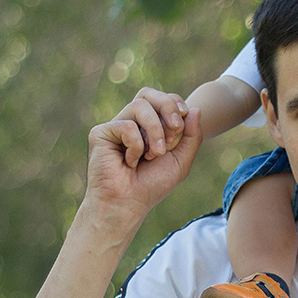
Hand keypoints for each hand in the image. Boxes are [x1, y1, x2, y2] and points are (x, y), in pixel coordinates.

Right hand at [84, 89, 200, 218]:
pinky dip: (136, 145)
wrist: (128, 204)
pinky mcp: (101, 133)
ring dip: (155, 130)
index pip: (163, 98)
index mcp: (148, 126)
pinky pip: (126, 125)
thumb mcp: (181, 160)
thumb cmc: (152, 186)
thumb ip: (191, 136)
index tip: (181, 125)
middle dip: (167, 107)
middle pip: (148, 93)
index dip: (175, 105)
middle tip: (174, 129)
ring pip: (139, 105)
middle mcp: (131, 122)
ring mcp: (115, 126)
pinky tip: (130, 162)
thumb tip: (196, 109)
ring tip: (155, 154)